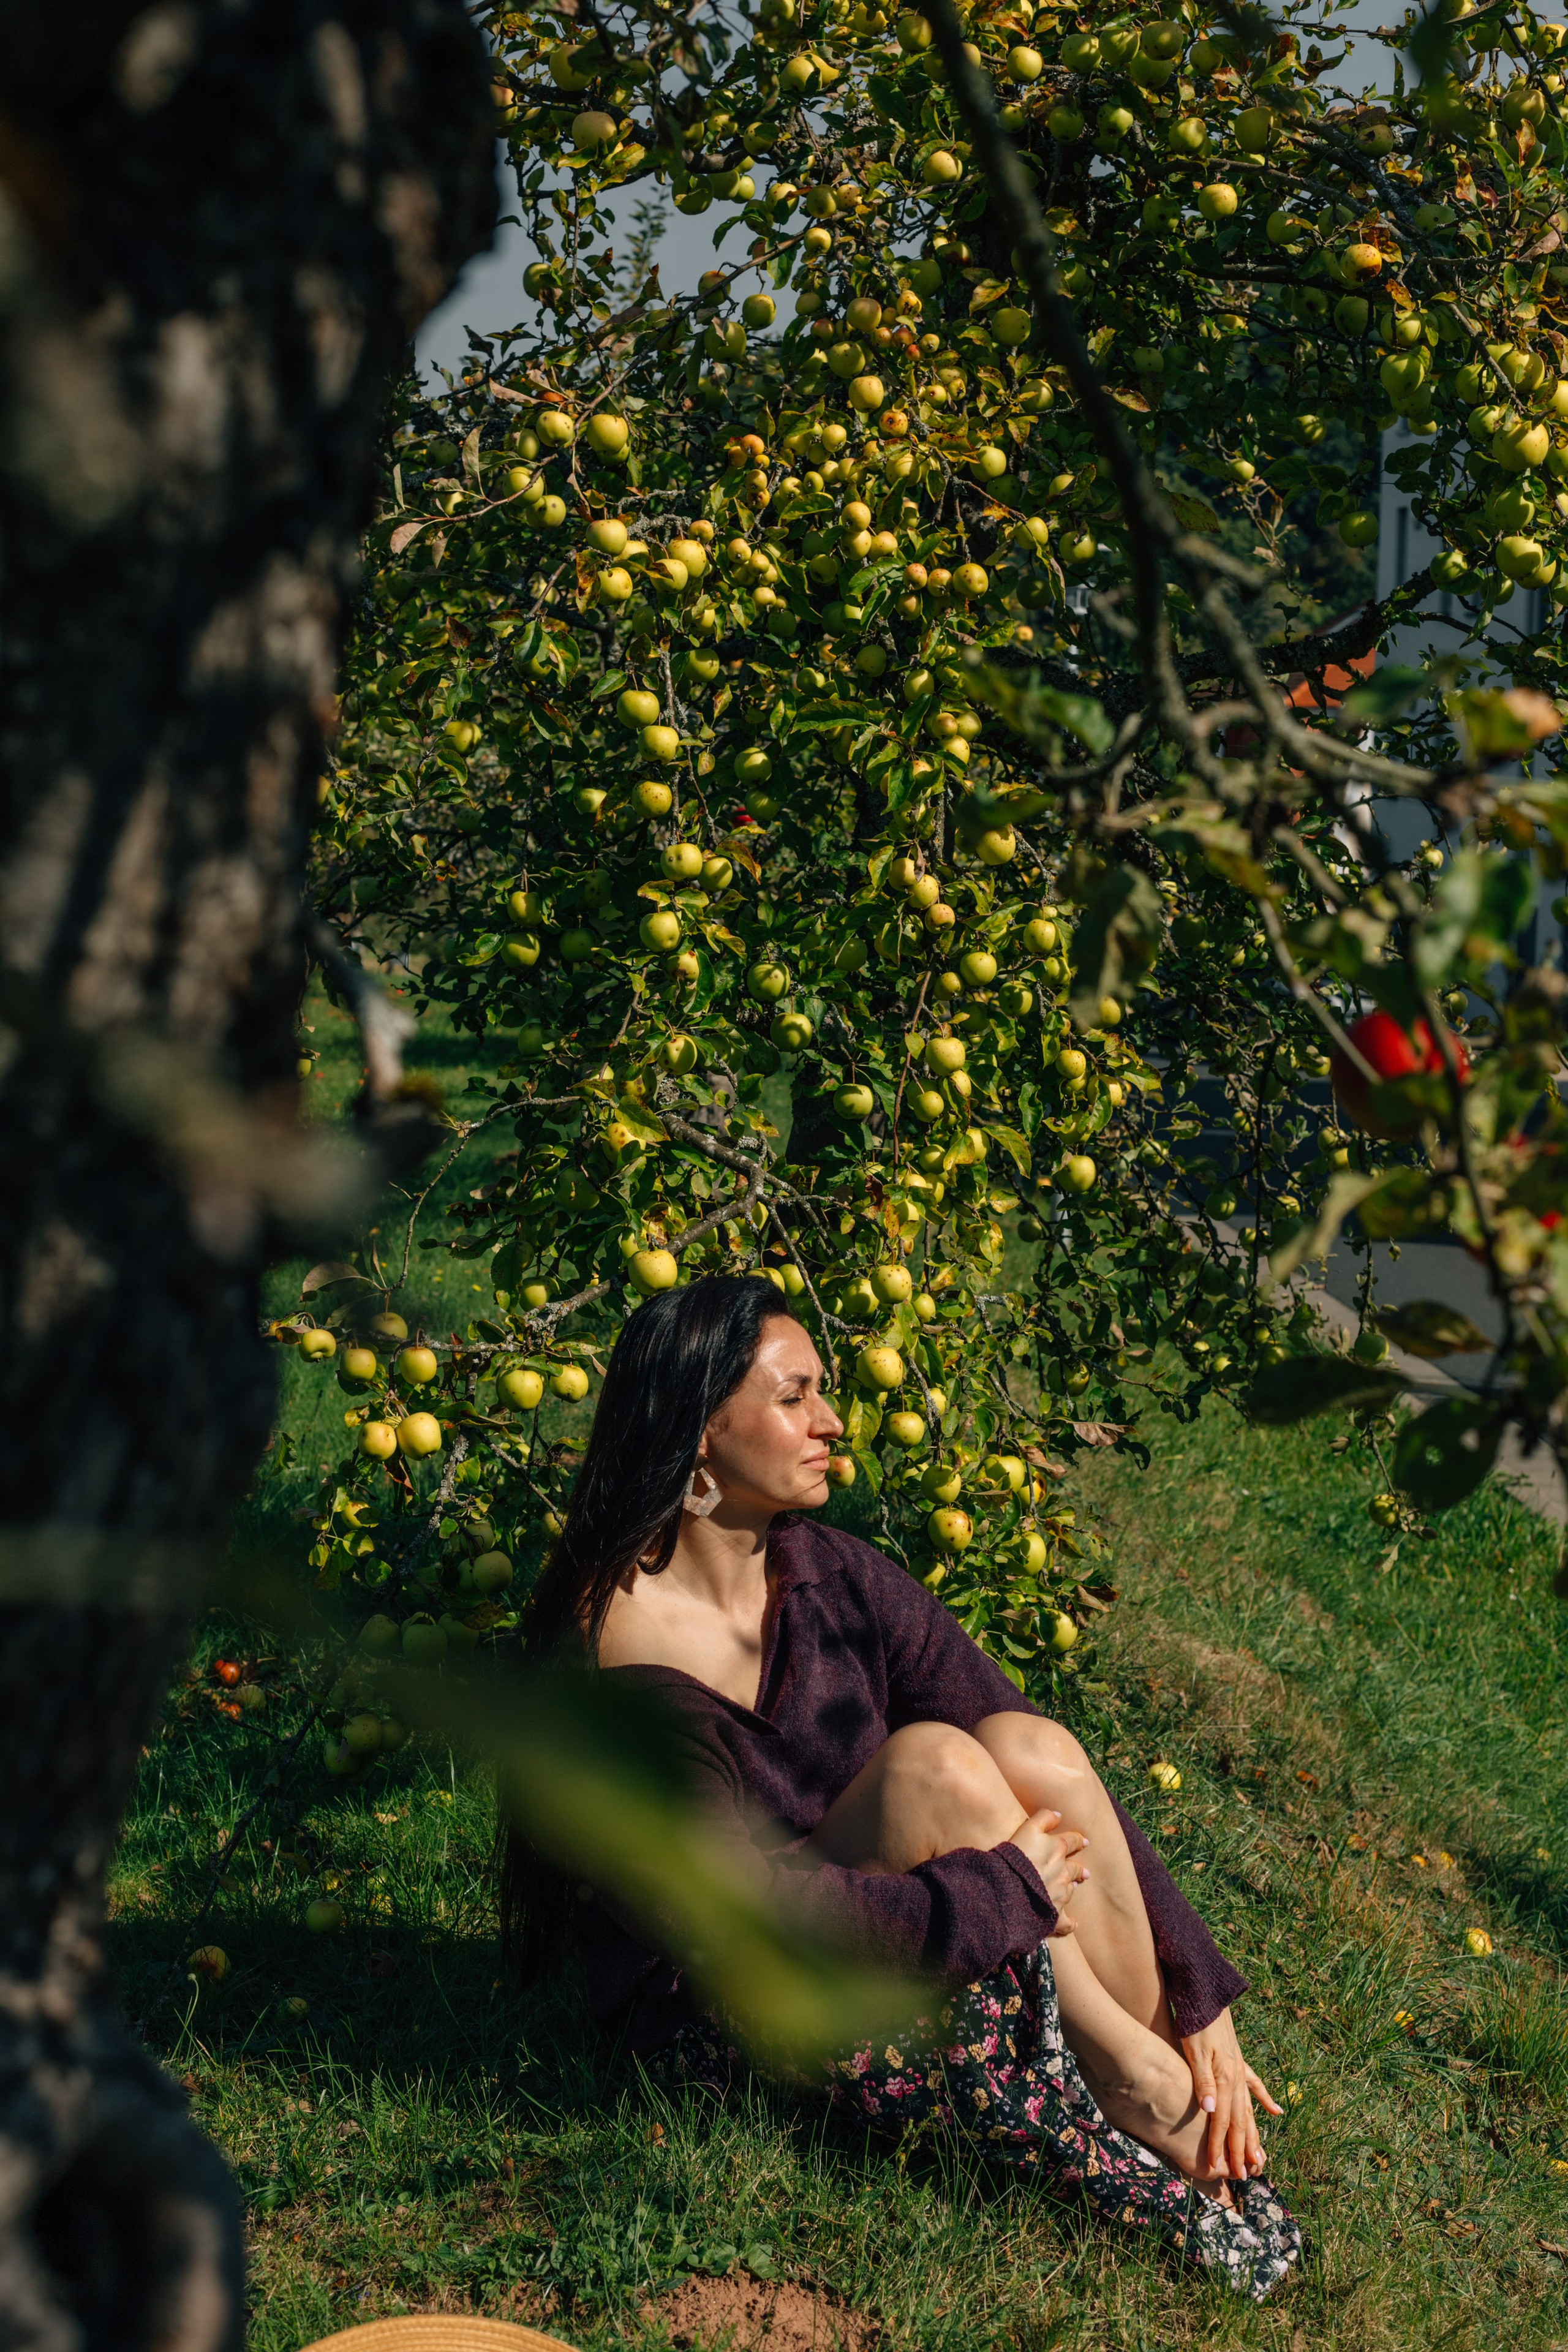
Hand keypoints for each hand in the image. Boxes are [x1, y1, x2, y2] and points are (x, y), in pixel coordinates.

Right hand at [1002, 1807, 1088, 1933]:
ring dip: (1072, 1887)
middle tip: (1084, 1871)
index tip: (1084, 1841)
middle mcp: (1063, 1871)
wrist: (1008, 1889)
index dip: (1078, 1840)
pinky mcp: (1053, 1914)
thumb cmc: (1015, 1857)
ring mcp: (1060, 1894)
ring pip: (1070, 1890)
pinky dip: (1070, 1923)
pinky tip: (1074, 1923)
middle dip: (1079, 1868)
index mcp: (1057, 1849)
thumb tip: (1059, 1814)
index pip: (1072, 1841)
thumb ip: (1044, 1818)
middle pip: (1075, 1868)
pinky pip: (1066, 1922)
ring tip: (1074, 1887)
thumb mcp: (1027, 1828)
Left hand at [1180, 2008, 1283, 2179]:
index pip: (1223, 2121)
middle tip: (1244, 2175)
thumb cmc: (1194, 2024)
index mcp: (1225, 2078)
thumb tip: (1213, 2112)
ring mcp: (1240, 2068)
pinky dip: (1266, 2100)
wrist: (1205, 1995)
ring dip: (1254, 2134)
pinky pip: (1256, 2085)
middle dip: (1240, 2149)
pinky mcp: (1239, 2060)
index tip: (1219, 2169)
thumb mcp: (1193, 2052)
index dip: (1220, 2146)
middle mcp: (1236, 2077)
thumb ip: (1203, 2082)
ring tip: (1261, 2157)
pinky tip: (1277, 2114)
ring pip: (1250, 2109)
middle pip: (1240, 2121)